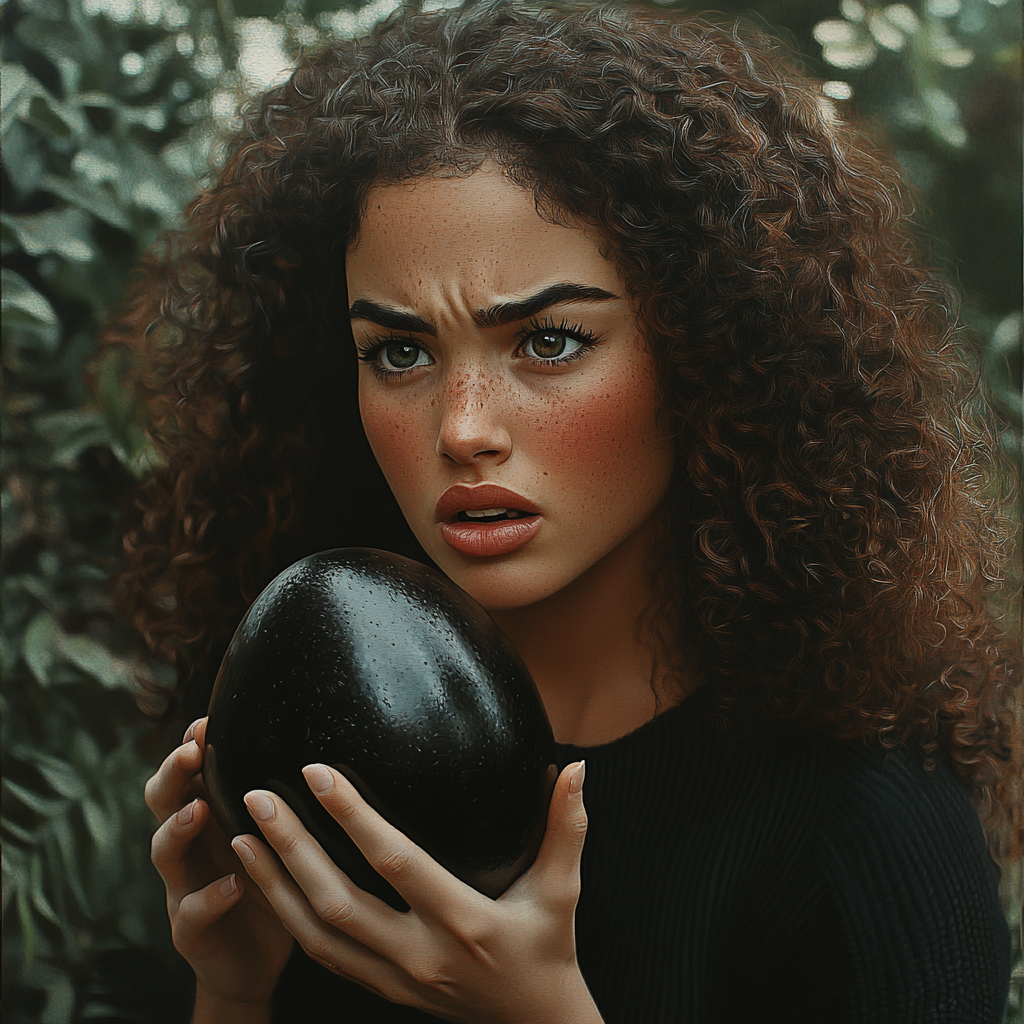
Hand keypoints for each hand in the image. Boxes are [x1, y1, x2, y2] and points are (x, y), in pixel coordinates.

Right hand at [146, 717, 294, 1019]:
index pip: (190, 771)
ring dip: (179, 827)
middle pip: (163, 800)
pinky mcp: (191, 932)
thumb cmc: (272, 882)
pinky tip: (234, 884)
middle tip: (192, 751)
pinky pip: (190, 912)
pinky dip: (209, 896)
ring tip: (199, 810)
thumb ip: (286, 795)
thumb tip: (327, 744)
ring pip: (164, 851)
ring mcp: (183, 887)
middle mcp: (190, 846)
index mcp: (210, 815)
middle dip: (173, 773)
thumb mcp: (278, 833)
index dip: (192, 744)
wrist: (255, 960)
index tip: (208, 719)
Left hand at [231, 760, 602, 1023]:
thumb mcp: (564, 892)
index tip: (315, 772)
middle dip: (291, 850)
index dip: (352, 817)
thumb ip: (567, 828)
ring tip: (242, 837)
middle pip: (337, 903)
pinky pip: (323, 956)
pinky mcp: (382, 989)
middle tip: (255, 799)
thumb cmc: (549, 951)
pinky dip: (288, 919)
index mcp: (461, 923)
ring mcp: (394, 979)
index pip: (394, 863)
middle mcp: (418, 955)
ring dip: (275, 886)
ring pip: (316, 936)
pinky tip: (267, 884)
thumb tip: (576, 768)